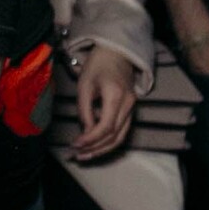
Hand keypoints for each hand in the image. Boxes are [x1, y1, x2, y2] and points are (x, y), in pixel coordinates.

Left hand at [71, 47, 136, 161]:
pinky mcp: (131, 110)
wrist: (116, 54)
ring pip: (120, 137)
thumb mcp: (84, 85)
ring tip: (85, 155)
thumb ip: (84, 110)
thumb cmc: (97, 66)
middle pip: (114, 136)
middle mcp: (128, 104)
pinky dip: (109, 141)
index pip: (106, 127)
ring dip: (102, 149)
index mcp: (116, 96)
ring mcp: (132, 108)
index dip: (90, 139)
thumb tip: (85, 132)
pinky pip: (122, 131)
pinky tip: (95, 146)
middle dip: (95, 148)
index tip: (75, 144)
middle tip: (77, 154)